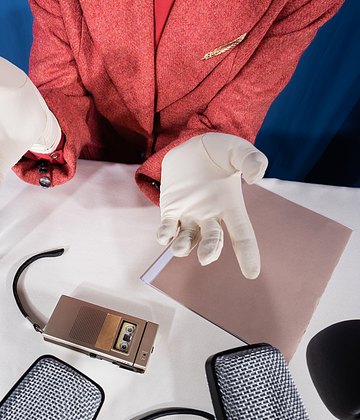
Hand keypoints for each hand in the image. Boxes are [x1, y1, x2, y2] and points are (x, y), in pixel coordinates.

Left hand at [157, 133, 267, 278]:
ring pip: (188, 239)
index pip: (243, 235)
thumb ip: (250, 159)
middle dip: (209, 250)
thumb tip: (256, 177)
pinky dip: (165, 234)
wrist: (192, 145)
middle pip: (212, 240)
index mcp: (232, 207)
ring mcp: (190, 216)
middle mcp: (211, 217)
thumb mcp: (238, 150)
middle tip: (206, 257)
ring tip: (179, 249)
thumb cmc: (220, 151)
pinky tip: (164, 236)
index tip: (252, 273)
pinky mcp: (171, 210)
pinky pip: (168, 227)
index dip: (248, 254)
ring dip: (183, 246)